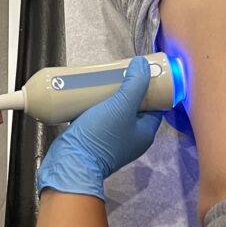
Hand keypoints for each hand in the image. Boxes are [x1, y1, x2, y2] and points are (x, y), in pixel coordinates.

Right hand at [36, 57, 163, 199]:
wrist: (70, 163)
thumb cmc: (101, 136)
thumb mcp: (122, 106)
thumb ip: (135, 84)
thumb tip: (143, 63)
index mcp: (144, 132)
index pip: (155, 106)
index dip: (151, 88)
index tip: (141, 72)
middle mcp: (131, 137)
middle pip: (134, 107)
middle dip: (126, 89)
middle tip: (118, 73)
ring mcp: (112, 140)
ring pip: (114, 112)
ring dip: (109, 97)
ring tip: (102, 80)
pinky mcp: (94, 140)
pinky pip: (98, 118)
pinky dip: (95, 106)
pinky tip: (87, 94)